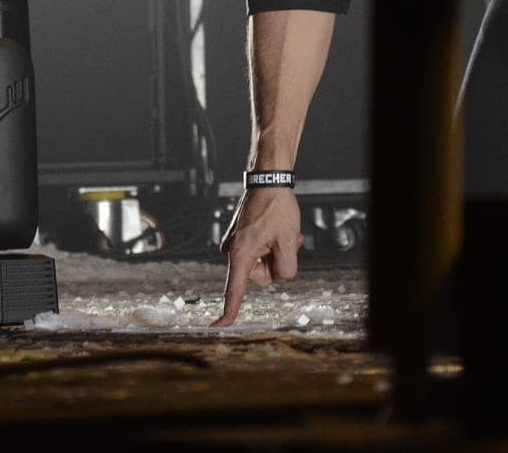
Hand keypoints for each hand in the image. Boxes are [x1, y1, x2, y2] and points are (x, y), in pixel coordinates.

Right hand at [213, 186, 302, 326]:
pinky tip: (278, 229)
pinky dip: (271, 246)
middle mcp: (232, 252)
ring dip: (277, 252)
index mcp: (240, 254)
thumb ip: (286, 269)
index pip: (235, 290)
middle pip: (261, 277)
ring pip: (263, 264)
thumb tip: (278, 277)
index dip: (229, 311)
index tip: (218, 327)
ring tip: (284, 232)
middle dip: (277, 262)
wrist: (268, 180)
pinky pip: (259, 253)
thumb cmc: (278, 208)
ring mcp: (234, 245)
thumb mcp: (289, 241)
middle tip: (287, 239)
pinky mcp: (239, 240)